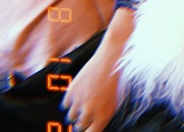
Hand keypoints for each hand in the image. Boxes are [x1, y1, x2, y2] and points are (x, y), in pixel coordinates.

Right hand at [62, 8, 133, 131]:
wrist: (112, 58)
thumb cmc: (118, 79)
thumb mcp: (116, 100)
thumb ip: (105, 114)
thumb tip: (95, 123)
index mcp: (104, 116)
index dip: (89, 131)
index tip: (88, 128)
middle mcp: (89, 112)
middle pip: (80, 127)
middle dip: (83, 122)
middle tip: (87, 113)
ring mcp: (79, 102)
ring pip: (72, 117)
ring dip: (77, 112)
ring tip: (84, 102)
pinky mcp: (71, 92)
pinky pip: (66, 105)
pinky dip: (71, 102)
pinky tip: (79, 95)